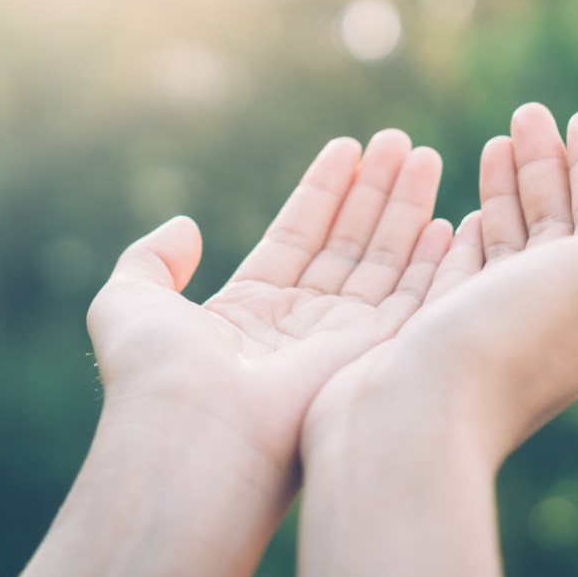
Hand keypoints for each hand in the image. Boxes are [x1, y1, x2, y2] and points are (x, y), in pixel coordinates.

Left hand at [89, 130, 449, 480]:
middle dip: (376, 192)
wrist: (196, 435)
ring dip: (407, 209)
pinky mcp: (374, 357)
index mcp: (249, 309)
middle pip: (348, 242)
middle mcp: (300, 324)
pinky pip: (414, 299)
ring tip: (425, 155)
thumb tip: (184, 226)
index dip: (324, 191)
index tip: (350, 148)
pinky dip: (434, 262)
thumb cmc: (157, 375)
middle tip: (402, 141)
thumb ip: (154, 258)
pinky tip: (448, 220)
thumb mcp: (129, 300)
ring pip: (384, 261)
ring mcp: (340, 341)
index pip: (297, 235)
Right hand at [297, 104, 577, 576]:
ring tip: (498, 141)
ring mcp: (495, 326)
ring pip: (511, 243)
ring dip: (509, 191)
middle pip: (558, 225)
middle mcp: (551, 316)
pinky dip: (471, 234)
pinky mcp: (443, 333)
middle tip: (530, 113)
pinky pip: (467, 271)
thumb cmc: (506, 344)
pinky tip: (463, 213)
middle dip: (549, 168)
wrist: (411, 423)